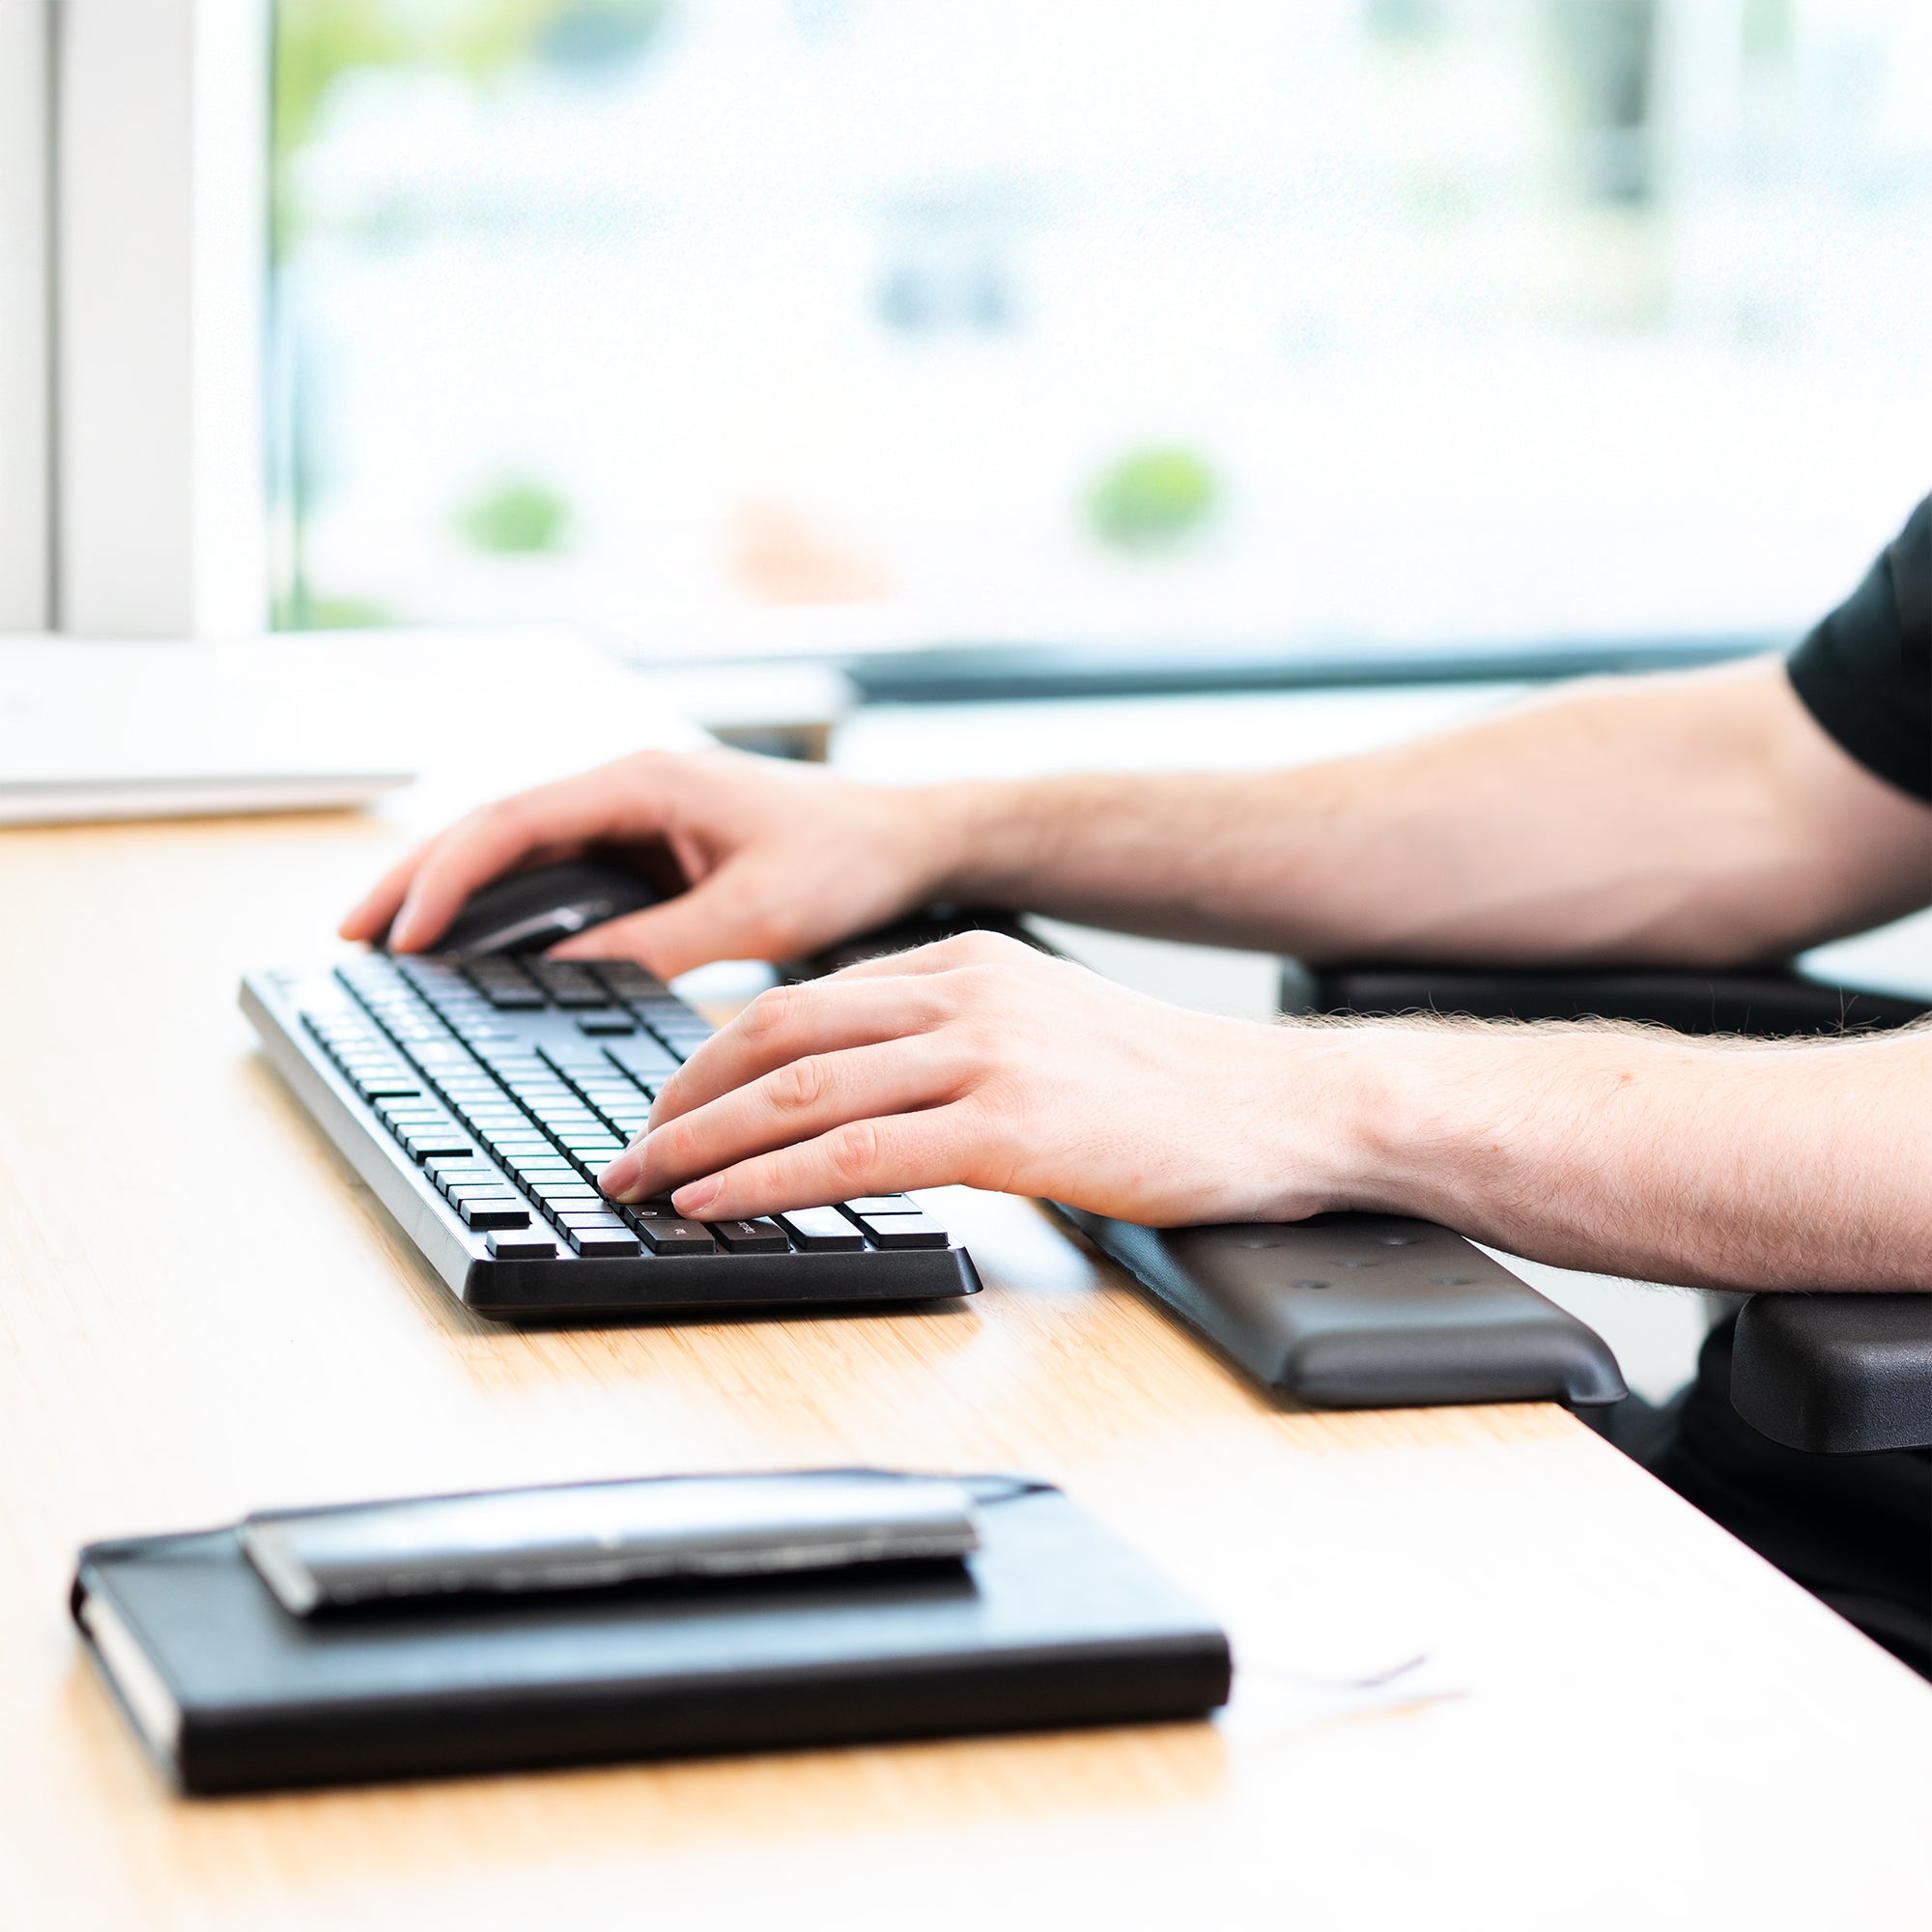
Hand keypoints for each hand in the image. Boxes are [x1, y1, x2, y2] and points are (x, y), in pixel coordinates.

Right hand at [340, 747, 956, 977]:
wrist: (904, 839)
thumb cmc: (843, 857)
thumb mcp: (753, 912)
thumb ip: (657, 941)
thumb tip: (563, 975)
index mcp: (646, 782)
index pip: (516, 820)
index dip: (449, 876)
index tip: (406, 932)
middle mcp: (627, 787)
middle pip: (494, 827)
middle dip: (418, 878)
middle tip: (350, 936)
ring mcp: (632, 815)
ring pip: (516, 847)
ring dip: (450, 889)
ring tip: (385, 941)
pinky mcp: (646, 847)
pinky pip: (555, 869)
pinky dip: (503, 902)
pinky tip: (471, 942)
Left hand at [597, 931, 1371, 1225]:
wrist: (1289, 1107)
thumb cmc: (1176, 1088)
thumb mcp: (1049, 1029)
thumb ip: (956, 1043)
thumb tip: (859, 1099)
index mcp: (968, 961)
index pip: (805, 997)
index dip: (715, 1054)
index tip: (669, 1105)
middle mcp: (967, 990)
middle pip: (779, 1030)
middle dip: (684, 1096)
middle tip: (628, 1150)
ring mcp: (990, 1052)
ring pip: (803, 1088)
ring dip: (704, 1142)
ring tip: (644, 1185)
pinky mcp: (1016, 1125)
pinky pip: (860, 1152)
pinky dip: (772, 1182)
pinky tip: (720, 1206)